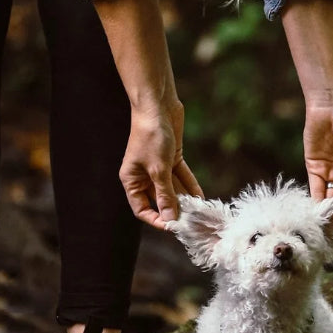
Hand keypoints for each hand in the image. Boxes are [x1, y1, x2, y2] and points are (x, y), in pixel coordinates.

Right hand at [119, 99, 202, 228]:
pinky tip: (200, 197)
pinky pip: (180, 177)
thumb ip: (165, 195)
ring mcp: (158, 167)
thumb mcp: (159, 169)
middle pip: (158, 200)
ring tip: (198, 211)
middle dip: (173, 210)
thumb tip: (170, 218)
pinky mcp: (170, 158)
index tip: (172, 227)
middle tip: (190, 221)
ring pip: (172, 189)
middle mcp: (143, 175)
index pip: (142, 209)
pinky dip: (189, 186)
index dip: (156, 219)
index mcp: (131, 180)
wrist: (157, 105)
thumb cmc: (151, 135)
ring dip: (184, 199)